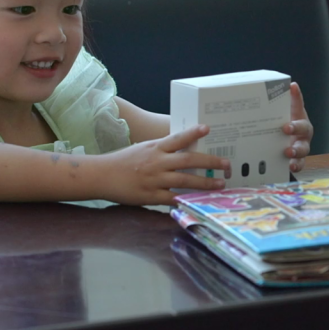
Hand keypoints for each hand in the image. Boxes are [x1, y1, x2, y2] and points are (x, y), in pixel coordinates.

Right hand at [98, 125, 231, 206]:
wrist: (102, 175)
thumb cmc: (123, 161)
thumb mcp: (143, 148)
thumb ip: (162, 150)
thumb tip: (183, 149)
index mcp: (155, 148)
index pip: (177, 138)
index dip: (193, 133)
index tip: (207, 129)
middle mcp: (157, 162)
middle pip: (188, 161)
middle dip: (209, 162)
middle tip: (226, 164)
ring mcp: (154, 180)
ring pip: (185, 181)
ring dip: (205, 183)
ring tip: (220, 183)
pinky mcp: (150, 196)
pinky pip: (172, 199)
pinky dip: (186, 199)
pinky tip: (199, 201)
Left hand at [283, 82, 312, 171]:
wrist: (279, 148)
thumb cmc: (279, 129)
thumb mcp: (276, 116)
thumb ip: (275, 105)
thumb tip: (272, 86)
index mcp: (297, 118)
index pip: (298, 103)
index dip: (296, 95)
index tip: (292, 87)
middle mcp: (302, 132)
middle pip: (304, 129)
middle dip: (296, 128)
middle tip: (286, 128)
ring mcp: (301, 147)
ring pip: (304, 149)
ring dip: (297, 151)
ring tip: (288, 153)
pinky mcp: (297, 160)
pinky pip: (300, 164)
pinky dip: (297, 166)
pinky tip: (290, 168)